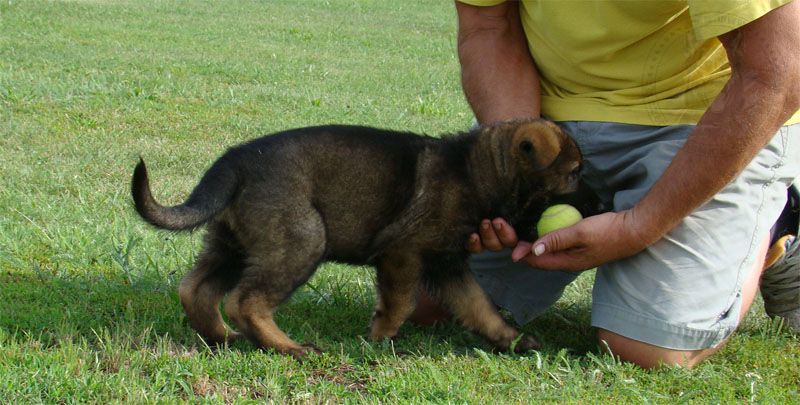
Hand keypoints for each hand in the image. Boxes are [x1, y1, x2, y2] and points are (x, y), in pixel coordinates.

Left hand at [466, 210, 653, 271]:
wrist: (635, 230)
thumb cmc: (609, 231)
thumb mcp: (580, 232)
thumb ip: (556, 240)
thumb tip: (531, 249)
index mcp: (565, 262)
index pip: (533, 259)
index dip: (517, 249)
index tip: (504, 235)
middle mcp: (566, 261)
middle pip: (536, 256)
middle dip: (518, 245)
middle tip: (503, 228)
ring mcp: (572, 254)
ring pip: (544, 250)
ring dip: (528, 241)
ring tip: (513, 228)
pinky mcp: (577, 246)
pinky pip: (554, 244)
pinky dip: (542, 237)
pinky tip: (537, 226)